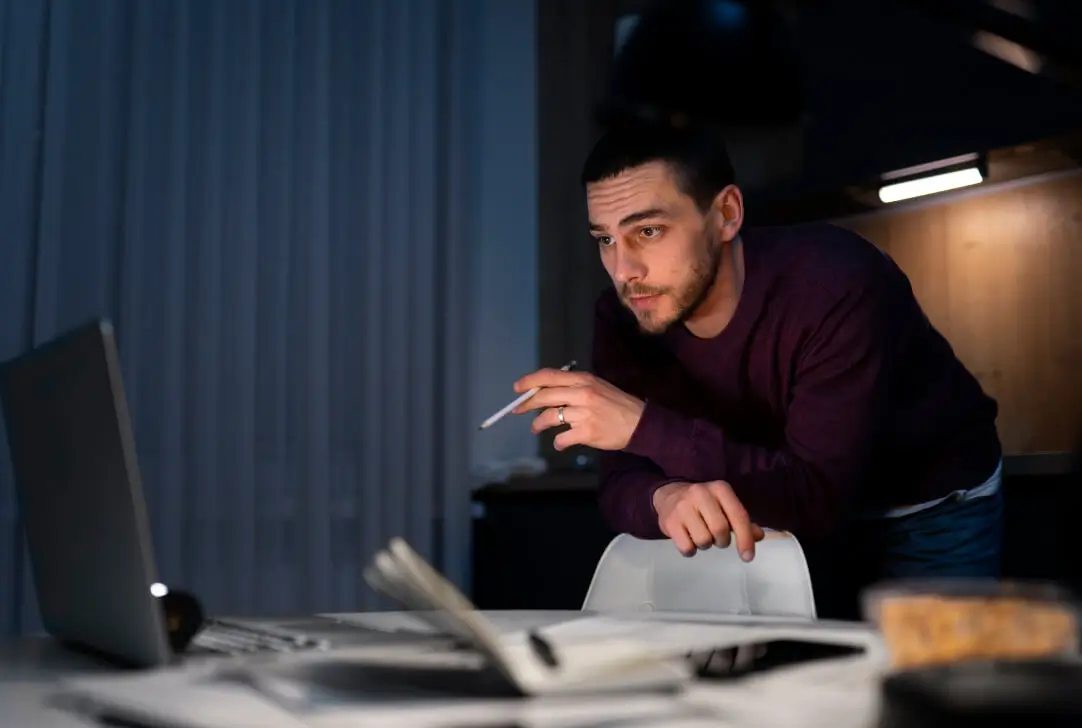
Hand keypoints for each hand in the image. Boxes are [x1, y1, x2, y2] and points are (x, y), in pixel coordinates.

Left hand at [511, 368, 644, 451]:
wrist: (639, 424)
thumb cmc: (616, 405)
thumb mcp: (597, 387)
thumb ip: (574, 387)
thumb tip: (546, 391)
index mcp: (583, 380)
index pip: (549, 376)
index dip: (530, 381)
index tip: (517, 388)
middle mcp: (582, 393)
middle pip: (545, 396)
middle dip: (527, 404)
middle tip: (518, 410)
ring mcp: (584, 413)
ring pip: (549, 417)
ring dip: (539, 424)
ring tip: (536, 428)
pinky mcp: (586, 432)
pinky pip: (562, 438)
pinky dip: (558, 442)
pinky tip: (560, 443)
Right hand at [652, 481, 765, 559]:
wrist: (669, 496)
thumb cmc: (704, 504)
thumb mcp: (724, 506)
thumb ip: (742, 521)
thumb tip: (758, 536)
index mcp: (720, 489)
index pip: (738, 516)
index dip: (745, 539)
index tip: (748, 557)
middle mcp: (701, 493)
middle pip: (720, 530)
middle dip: (722, 541)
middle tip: (717, 538)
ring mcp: (683, 507)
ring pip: (704, 541)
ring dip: (706, 545)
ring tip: (701, 534)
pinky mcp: (669, 521)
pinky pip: (687, 547)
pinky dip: (691, 550)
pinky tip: (688, 539)